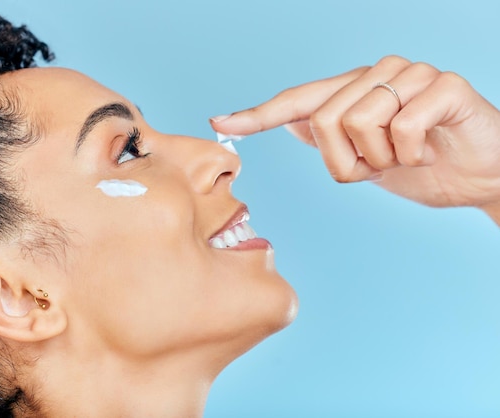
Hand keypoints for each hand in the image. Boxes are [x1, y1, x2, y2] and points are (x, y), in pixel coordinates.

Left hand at [210, 55, 499, 222]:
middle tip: (380, 166)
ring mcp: (409, 75)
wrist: (479, 178)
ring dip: (381, 161)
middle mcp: (376, 74)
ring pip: (358, 124)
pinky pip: (401, 128)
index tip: (221, 124)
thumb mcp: (367, 161)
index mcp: (353, 92)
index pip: (298, 101)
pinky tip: (428, 150)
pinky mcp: (441, 85)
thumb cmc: (422, 166)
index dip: (258, 115)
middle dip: (347, 163)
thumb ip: (332, 140)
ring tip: (407, 156)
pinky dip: (410, 154)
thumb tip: (292, 123)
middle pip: (323, 121)